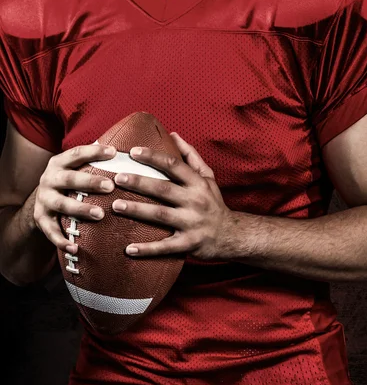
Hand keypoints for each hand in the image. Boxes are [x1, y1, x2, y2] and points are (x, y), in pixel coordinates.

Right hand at [34, 144, 115, 252]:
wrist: (41, 202)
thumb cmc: (70, 184)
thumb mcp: (76, 169)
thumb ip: (95, 163)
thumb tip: (130, 153)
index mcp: (59, 163)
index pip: (77, 154)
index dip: (94, 152)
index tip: (114, 152)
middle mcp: (49, 179)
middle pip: (70, 179)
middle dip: (90, 182)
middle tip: (110, 186)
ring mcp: (44, 199)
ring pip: (62, 204)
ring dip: (81, 210)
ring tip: (100, 214)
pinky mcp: (41, 219)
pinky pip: (51, 231)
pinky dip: (62, 241)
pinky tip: (75, 249)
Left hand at [112, 132, 236, 259]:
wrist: (232, 235)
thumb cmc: (214, 204)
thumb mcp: (208, 178)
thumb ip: (191, 156)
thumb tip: (173, 135)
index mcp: (197, 183)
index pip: (173, 165)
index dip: (152, 157)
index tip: (132, 152)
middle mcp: (195, 201)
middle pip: (163, 189)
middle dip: (139, 182)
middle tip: (117, 178)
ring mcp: (192, 223)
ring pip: (160, 215)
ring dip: (137, 210)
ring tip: (116, 207)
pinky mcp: (189, 244)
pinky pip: (165, 247)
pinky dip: (147, 249)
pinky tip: (129, 250)